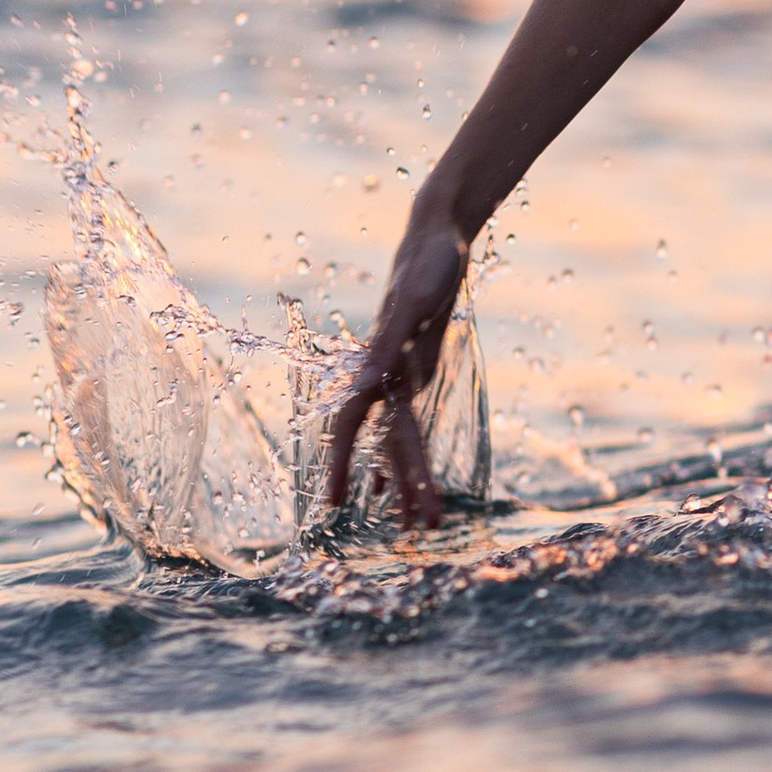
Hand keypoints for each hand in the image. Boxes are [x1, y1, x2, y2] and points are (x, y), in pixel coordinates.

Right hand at [323, 210, 469, 525]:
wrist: (436, 240)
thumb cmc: (426, 265)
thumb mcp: (414, 302)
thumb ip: (392, 342)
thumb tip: (370, 380)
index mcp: (377, 365)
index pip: (352, 425)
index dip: (342, 462)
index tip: (334, 503)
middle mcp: (384, 377)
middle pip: (390, 442)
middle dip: (403, 485)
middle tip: (416, 532)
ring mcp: (399, 375)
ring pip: (401, 439)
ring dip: (408, 478)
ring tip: (417, 522)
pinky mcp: (416, 370)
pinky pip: (408, 423)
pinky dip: (407, 452)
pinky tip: (401, 480)